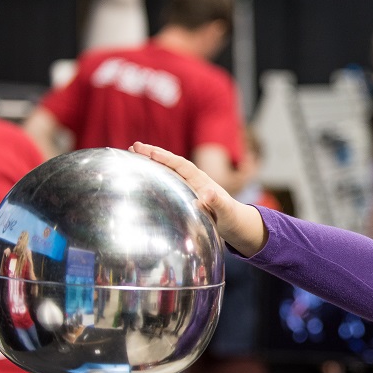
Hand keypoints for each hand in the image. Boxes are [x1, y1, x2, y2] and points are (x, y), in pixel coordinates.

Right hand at [129, 142, 268, 257]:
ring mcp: (190, 188)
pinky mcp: (187, 196)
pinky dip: (156, 176)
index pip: (182, 165)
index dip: (166, 158)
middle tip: (134, 146)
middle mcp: (195, 181)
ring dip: (153, 162)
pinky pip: (169, 182)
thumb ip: (219, 203)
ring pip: (169, 171)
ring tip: (134, 154)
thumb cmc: (233, 219)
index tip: (150, 152)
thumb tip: (208, 193)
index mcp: (203, 182)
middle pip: (172, 163)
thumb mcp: (227, 213)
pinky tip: (143, 176)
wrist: (239, 225)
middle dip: (154, 154)